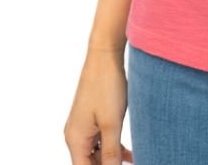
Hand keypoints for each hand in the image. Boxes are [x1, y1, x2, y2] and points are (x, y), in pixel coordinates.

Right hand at [63, 47, 134, 163]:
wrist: (105, 55)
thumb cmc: (107, 86)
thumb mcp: (112, 123)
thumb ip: (111, 152)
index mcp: (75, 140)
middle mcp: (75, 135)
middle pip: (89, 163)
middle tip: (130, 164)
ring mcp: (83, 126)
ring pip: (96, 153)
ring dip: (111, 159)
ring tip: (132, 161)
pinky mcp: (92, 118)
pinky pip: (100, 140)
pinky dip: (113, 148)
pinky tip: (129, 154)